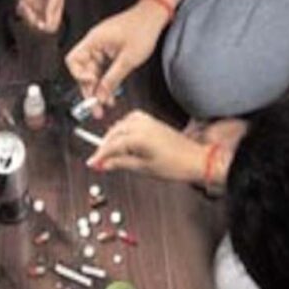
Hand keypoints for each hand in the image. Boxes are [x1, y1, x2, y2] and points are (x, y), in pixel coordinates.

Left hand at [17, 0, 65, 32]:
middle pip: (40, 25)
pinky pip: (22, 11)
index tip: (39, 23)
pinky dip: (20, 10)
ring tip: (24, 5)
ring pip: (30, 19)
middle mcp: (46, 4)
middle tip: (29, 11)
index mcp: (56, 3)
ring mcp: (35, 0)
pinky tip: (21, 2)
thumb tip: (49, 19)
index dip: (46, 28)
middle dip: (33, 22)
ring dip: (25, 16)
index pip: (53, 25)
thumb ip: (53, 1)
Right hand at [65, 0, 168, 117]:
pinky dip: (106, 81)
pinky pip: (102, 69)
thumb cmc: (143, 28)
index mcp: (94, 40)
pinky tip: (110, 93)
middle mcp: (94, 44)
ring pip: (93, 73)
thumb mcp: (128, 59)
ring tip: (104, 104)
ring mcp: (101, 47)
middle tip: (95, 106)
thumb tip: (101, 94)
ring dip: (98, 89)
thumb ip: (112, 79)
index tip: (92, 85)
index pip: (73, 60)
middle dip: (89, 90)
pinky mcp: (108, 51)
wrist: (154, 15)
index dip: (79, 75)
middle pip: (83, 71)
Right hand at [86, 110, 206, 181]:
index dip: (99, 155)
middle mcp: (142, 125)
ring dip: (112, 137)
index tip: (92, 163)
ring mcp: (147, 121)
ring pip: (120, 125)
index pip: (111, 145)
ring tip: (110, 152)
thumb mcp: (143, 168)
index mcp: (139, 137)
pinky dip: (122, 128)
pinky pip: (130, 120)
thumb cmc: (175, 165)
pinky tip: (122, 137)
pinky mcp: (152, 121)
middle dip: (104, 147)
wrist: (196, 159)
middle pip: (113, 134)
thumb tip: (104, 164)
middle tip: (99, 161)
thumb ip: (120, 163)